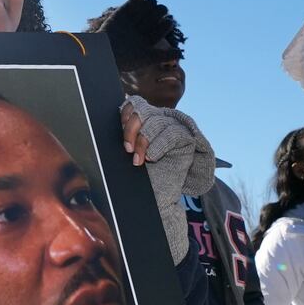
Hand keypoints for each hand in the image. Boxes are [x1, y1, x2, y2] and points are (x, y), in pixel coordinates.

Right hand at [94, 0, 173, 70]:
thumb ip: (164, 55)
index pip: (166, 24)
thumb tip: (180, 54)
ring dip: (150, 3)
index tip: (160, 27)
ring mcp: (135, 18)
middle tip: (150, 18)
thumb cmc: (126, 58)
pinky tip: (135, 2)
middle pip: (160, 11)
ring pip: (150, 3)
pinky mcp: (124, 11)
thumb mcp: (147, 58)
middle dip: (159, 11)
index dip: (166, 23)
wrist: (104, 51)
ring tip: (143, 10)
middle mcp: (144, 27)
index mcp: (151, 38)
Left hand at [118, 96, 214, 264]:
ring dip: (144, 141)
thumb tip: (118, 112)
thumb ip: (125, 133)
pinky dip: (160, 144)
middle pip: (143, 110)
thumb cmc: (136, 179)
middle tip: (127, 149)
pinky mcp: (186, 140)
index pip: (134, 104)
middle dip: (131, 129)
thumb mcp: (126, 152)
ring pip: (156, 121)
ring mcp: (172, 129)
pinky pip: (173, 132)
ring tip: (138, 160)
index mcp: (143, 122)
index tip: (118, 129)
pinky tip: (153, 157)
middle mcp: (158, 121)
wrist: (155, 200)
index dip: (126, 112)